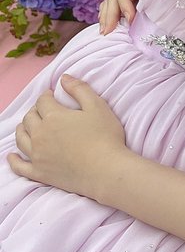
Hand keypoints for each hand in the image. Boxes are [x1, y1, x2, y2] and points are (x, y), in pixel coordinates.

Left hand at [7, 75, 128, 201]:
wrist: (106, 171)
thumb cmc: (105, 137)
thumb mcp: (97, 106)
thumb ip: (80, 89)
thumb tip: (63, 78)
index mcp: (53, 117)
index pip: (42, 101)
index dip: (46, 96)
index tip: (52, 95)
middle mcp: (40, 135)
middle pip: (29, 118)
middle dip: (35, 111)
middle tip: (44, 110)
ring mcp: (37, 155)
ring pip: (21, 138)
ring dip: (23, 129)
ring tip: (29, 126)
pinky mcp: (39, 173)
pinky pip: (19, 166)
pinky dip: (13, 160)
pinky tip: (12, 156)